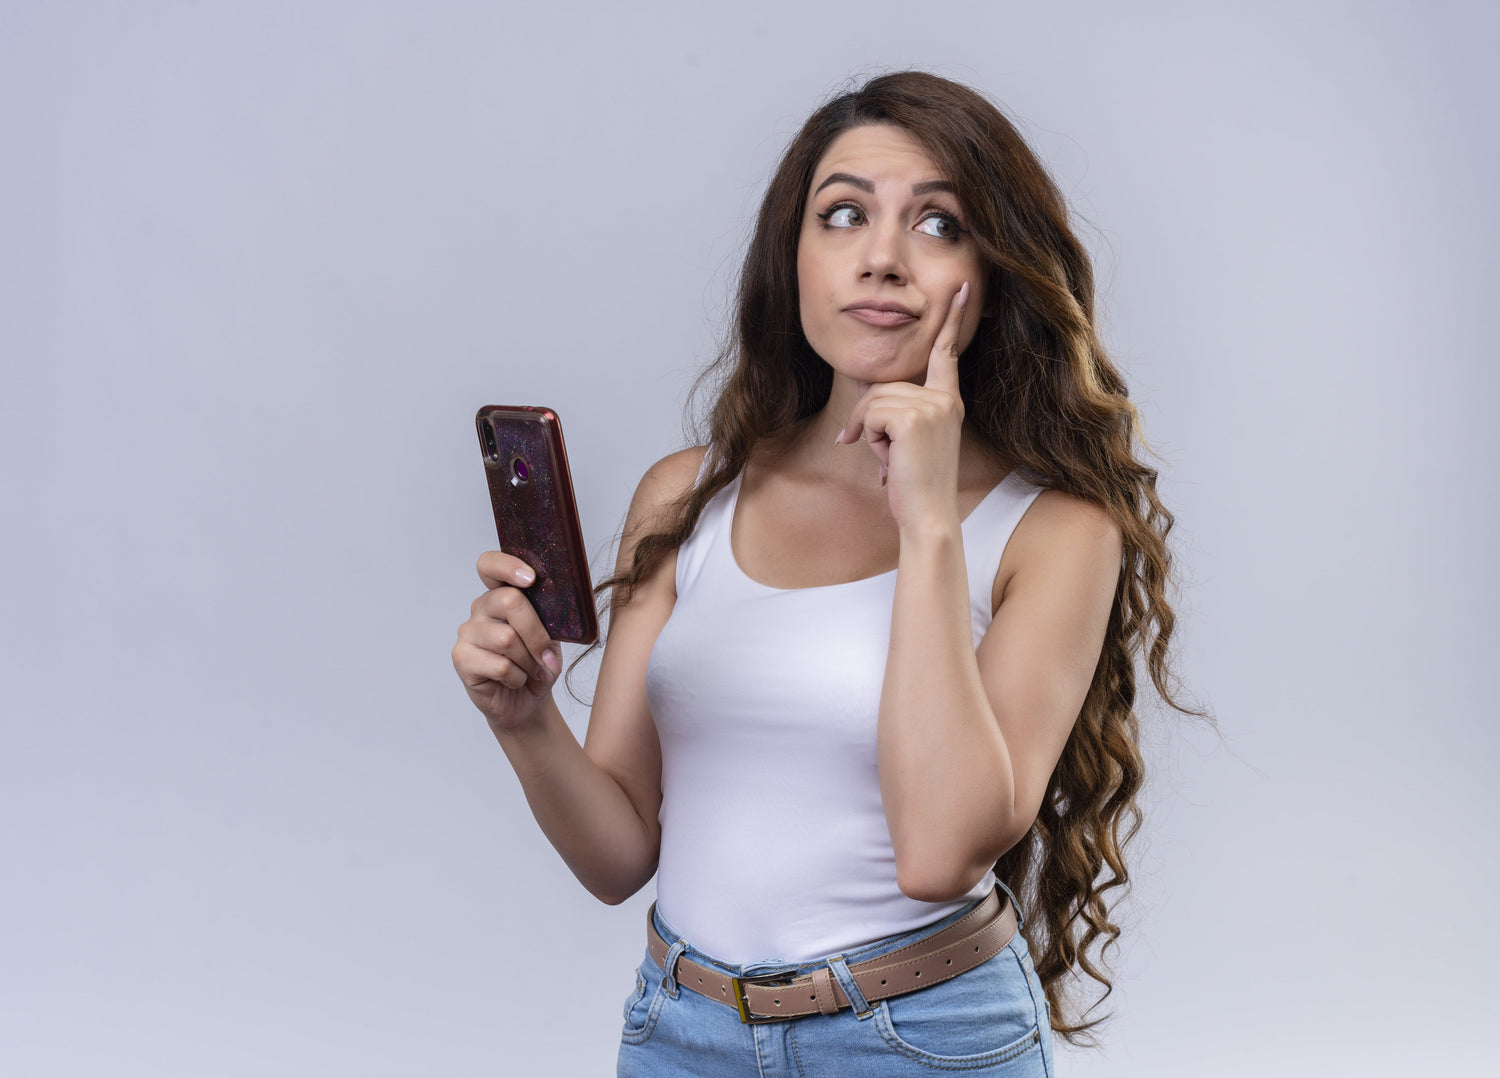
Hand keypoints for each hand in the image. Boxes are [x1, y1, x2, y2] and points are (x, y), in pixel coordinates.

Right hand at [452, 551, 563, 731]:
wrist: (527, 701)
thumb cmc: (538, 664)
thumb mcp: (552, 637)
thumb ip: (550, 619)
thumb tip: (556, 616)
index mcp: (501, 593)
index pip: (490, 565)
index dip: (508, 566)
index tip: (531, 579)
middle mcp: (481, 608)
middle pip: (509, 601)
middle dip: (537, 633)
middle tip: (548, 657)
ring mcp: (468, 632)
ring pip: (507, 638)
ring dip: (529, 661)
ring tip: (532, 671)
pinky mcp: (461, 657)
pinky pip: (500, 665)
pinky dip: (517, 678)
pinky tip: (515, 680)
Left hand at [835, 281, 968, 528]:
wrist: (929, 516)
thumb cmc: (916, 486)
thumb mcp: (908, 443)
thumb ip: (896, 414)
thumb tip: (862, 398)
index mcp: (949, 402)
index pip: (947, 354)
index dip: (954, 319)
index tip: (964, 288)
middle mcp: (945, 400)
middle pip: (884, 385)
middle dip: (871, 419)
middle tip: (884, 454)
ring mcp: (933, 407)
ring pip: (873, 399)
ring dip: (868, 432)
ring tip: (889, 460)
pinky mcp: (915, 418)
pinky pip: (871, 413)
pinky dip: (867, 436)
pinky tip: (886, 461)